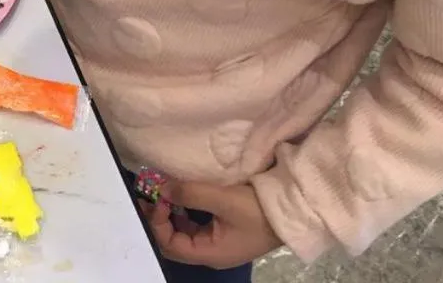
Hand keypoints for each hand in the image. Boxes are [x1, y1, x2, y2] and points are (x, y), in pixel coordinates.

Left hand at [140, 181, 281, 269]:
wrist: (294, 211)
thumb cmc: (258, 210)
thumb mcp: (222, 199)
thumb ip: (190, 194)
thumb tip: (161, 189)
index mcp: (209, 253)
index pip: (170, 245)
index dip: (157, 223)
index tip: (156, 198)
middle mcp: (211, 253)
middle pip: (174, 242)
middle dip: (158, 220)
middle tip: (148, 195)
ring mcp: (219, 243)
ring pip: (184, 233)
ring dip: (170, 215)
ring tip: (161, 193)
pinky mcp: (226, 232)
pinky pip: (196, 226)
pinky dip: (184, 213)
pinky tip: (181, 196)